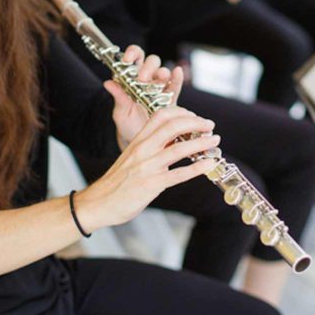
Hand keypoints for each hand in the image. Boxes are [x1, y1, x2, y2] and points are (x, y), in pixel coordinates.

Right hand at [75, 106, 219, 229]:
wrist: (99, 202)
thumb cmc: (118, 181)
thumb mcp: (132, 156)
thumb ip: (151, 146)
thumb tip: (176, 140)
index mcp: (138, 140)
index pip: (161, 115)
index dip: (182, 112)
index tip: (195, 117)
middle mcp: (143, 149)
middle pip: (172, 126)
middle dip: (195, 123)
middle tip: (210, 125)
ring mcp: (147, 166)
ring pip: (179, 149)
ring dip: (201, 143)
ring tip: (215, 141)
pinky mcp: (151, 185)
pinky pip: (178, 174)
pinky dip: (196, 168)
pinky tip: (208, 165)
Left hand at [104, 44, 182, 148]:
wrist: (140, 142)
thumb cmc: (128, 125)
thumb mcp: (121, 112)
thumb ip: (118, 97)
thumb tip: (108, 83)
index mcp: (133, 78)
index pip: (135, 57)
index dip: (132, 54)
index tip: (127, 59)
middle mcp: (148, 80)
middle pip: (152, 62)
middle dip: (148, 67)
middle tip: (142, 78)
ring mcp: (160, 89)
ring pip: (164, 72)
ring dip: (163, 72)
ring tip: (160, 78)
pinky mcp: (171, 99)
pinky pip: (175, 86)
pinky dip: (177, 78)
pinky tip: (177, 73)